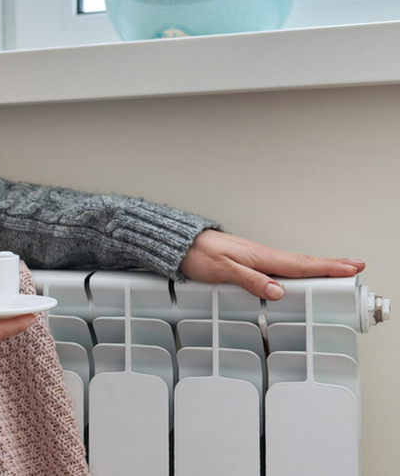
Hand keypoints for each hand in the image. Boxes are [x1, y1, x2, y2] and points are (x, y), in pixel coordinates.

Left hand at [179, 230, 364, 300]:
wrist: (180, 245)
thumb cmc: (198, 254)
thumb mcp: (222, 271)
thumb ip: (250, 281)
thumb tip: (277, 291)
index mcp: (261, 257)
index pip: (301, 264)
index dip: (327, 267)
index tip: (350, 267)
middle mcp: (262, 256)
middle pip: (303, 264)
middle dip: (330, 266)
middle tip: (355, 267)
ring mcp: (256, 259)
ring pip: (292, 266)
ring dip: (315, 268)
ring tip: (335, 272)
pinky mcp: (248, 263)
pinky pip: (279, 268)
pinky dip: (295, 270)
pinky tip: (298, 277)